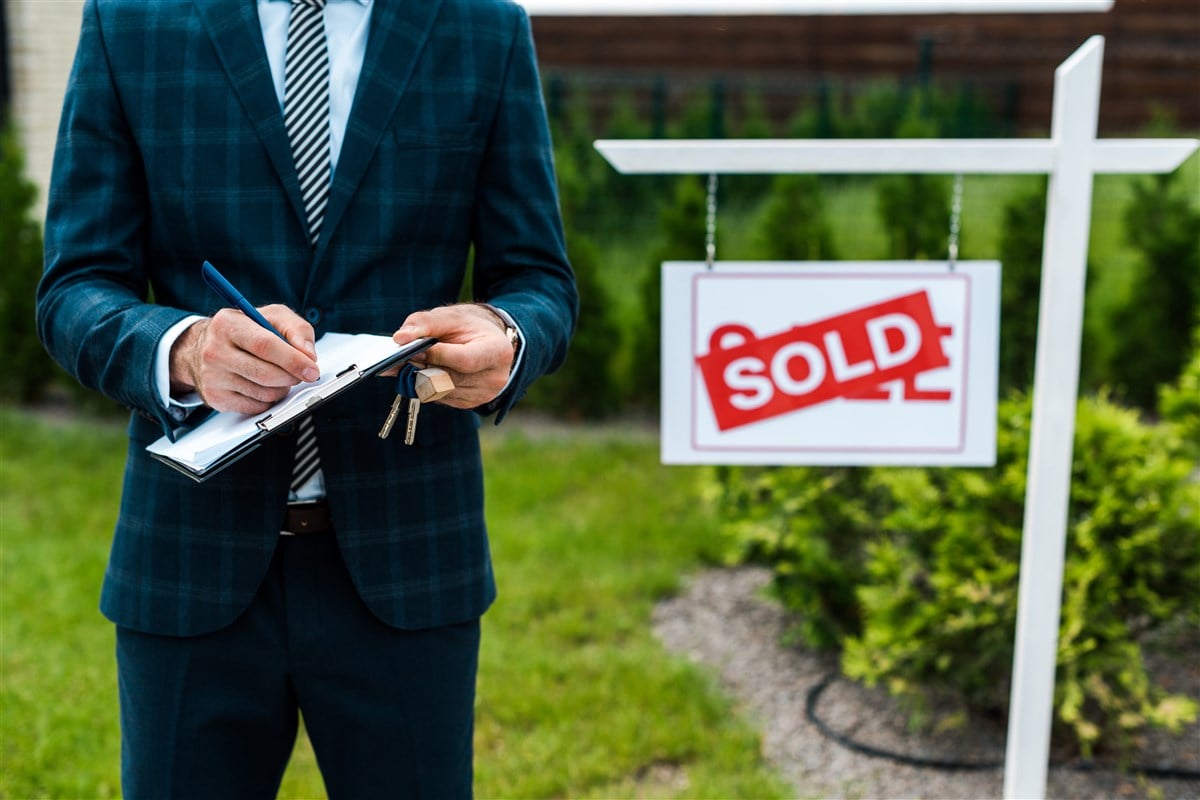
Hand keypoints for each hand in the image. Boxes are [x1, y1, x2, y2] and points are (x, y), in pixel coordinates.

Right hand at [169, 305, 319, 413]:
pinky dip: (269, 399)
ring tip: (279, 375)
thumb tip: (309, 355)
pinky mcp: (216, 397)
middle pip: (266, 374)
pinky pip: (256, 407)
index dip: (293, 360)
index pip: (265, 345)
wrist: (209, 347)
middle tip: (301, 373)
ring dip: (282, 388)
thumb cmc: (246, 330)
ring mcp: (213, 376)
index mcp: (228, 324)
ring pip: (264, 393)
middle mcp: (215, 351)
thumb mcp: (273, 317)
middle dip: (292, 376)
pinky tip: (264, 385)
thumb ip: (297, 330)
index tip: (312, 369)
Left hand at [389, 304, 514, 408]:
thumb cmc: (468, 326)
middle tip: (407, 355)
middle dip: (423, 367)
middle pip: (448, 378)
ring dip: (422, 377)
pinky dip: (428, 385)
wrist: (485, 340)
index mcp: (497, 351)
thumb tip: (400, 338)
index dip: (436, 356)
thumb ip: (424, 323)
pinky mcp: (470, 403)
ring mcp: (483, 394)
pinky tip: (430, 371)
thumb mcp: (449, 316)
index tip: (415, 348)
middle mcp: (495, 378)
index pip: (464, 360)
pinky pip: (439, 397)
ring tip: (420, 360)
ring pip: (439, 390)